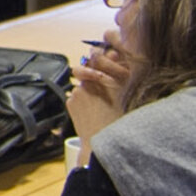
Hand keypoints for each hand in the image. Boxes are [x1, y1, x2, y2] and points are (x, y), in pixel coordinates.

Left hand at [69, 29, 131, 155]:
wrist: (100, 143)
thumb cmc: (119, 122)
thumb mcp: (125, 95)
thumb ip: (119, 72)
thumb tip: (113, 52)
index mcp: (109, 80)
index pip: (99, 57)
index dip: (103, 59)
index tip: (106, 61)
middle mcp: (91, 83)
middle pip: (90, 70)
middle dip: (94, 74)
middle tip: (103, 87)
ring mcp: (78, 91)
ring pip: (83, 83)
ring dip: (89, 88)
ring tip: (99, 104)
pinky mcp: (70, 100)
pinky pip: (76, 95)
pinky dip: (82, 99)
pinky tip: (91, 111)